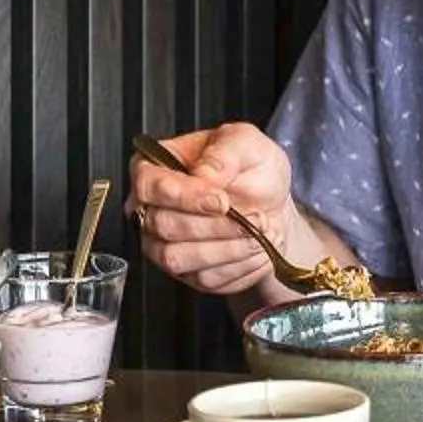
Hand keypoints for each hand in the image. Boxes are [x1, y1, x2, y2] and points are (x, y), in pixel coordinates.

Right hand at [127, 122, 302, 298]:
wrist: (273, 205)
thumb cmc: (252, 170)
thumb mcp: (247, 143)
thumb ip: (225, 151)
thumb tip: (205, 172)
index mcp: (156, 166)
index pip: (149, 184)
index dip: (185, 196)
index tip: (221, 200)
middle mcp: (152, 208)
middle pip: (162, 225)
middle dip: (215, 226)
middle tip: (254, 218)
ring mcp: (164, 244)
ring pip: (177, 258)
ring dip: (226, 249)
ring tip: (259, 234)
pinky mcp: (187, 272)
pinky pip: (203, 278)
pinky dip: (238, 266)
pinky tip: (257, 249)